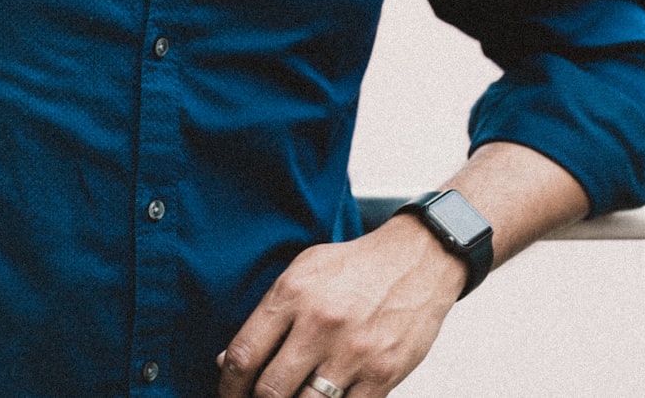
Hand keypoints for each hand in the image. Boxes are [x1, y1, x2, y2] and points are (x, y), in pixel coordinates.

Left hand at [216, 213, 466, 397]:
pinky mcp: (383, 373)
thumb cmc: (355, 267)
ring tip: (290, 397)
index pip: (243, 355)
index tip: (229, 392)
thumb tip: (227, 360)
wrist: (417, 261)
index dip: (228, 385)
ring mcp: (353, 351)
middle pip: (270, 390)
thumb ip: (265, 314)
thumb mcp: (301, 271)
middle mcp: (320, 324)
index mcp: (292, 295)